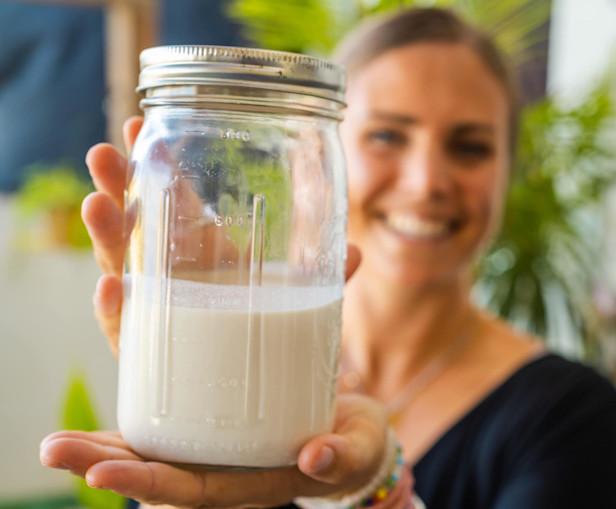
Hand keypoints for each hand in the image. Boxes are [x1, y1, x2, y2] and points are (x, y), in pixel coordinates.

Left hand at [40, 394, 386, 507]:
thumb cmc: (352, 446)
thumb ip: (342, 456)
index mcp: (247, 479)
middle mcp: (217, 461)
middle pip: (151, 467)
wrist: (349, 429)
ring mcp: (209, 436)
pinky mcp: (212, 404)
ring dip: (99, 432)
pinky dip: (138, 366)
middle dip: (99, 459)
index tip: (106, 472)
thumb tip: (317, 458)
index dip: (147, 480)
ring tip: (55, 428)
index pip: (189, 487)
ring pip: (147, 436)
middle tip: (52, 448)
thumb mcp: (355, 451)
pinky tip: (114, 329)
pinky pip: (166, 393)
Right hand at [83, 117, 361, 356]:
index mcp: (203, 254)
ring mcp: (156, 315)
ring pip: (122, 270)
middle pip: (136, 227)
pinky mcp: (150, 357)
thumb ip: (321, 279)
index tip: (144, 122)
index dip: (158, 165)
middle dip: (117, 187)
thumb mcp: (296, 302)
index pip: (173, 201)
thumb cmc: (268, 337)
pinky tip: (112, 289)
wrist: (260, 401)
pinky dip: (117, 310)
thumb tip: (356, 252)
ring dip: (108, 237)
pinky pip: (126, 332)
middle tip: (103, 154)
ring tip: (98, 204)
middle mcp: (172, 278)